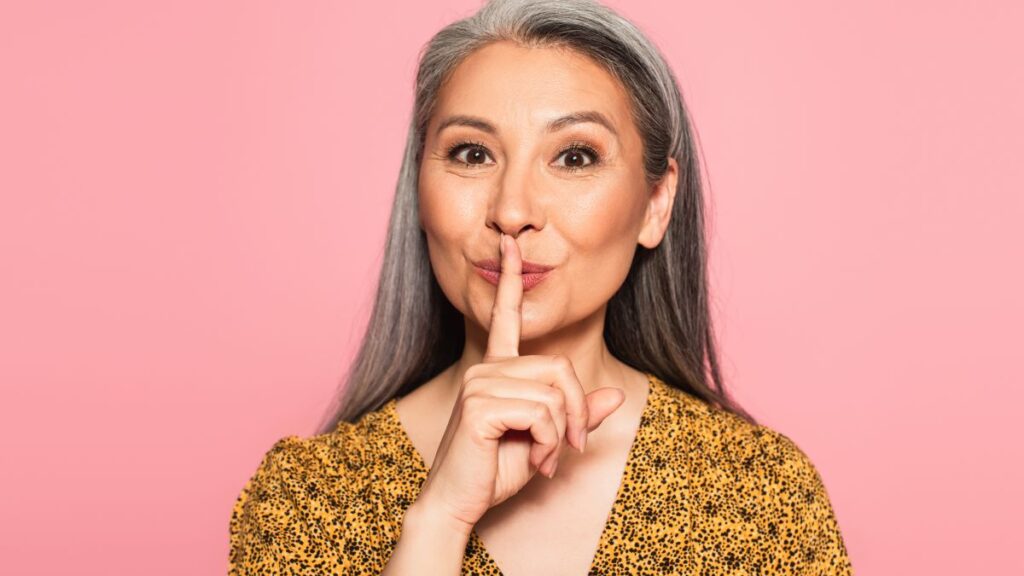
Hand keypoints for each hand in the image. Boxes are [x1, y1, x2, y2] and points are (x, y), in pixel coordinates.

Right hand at [415, 233, 626, 531]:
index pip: (506, 316)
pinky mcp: (479, 405)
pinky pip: (543, 414)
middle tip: (567, 447)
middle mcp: (486, 369)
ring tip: (544, 459)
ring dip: (561, 435)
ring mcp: (480, 383)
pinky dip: (550, 444)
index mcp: (496, 370)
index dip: (512, 280)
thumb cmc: (494, 471)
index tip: (509, 244)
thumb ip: (577, 414)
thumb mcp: (547, 440)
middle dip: (576, 412)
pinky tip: (534, 461)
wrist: (458, 504)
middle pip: (560, 368)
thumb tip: (615, 394)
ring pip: (555, 394)